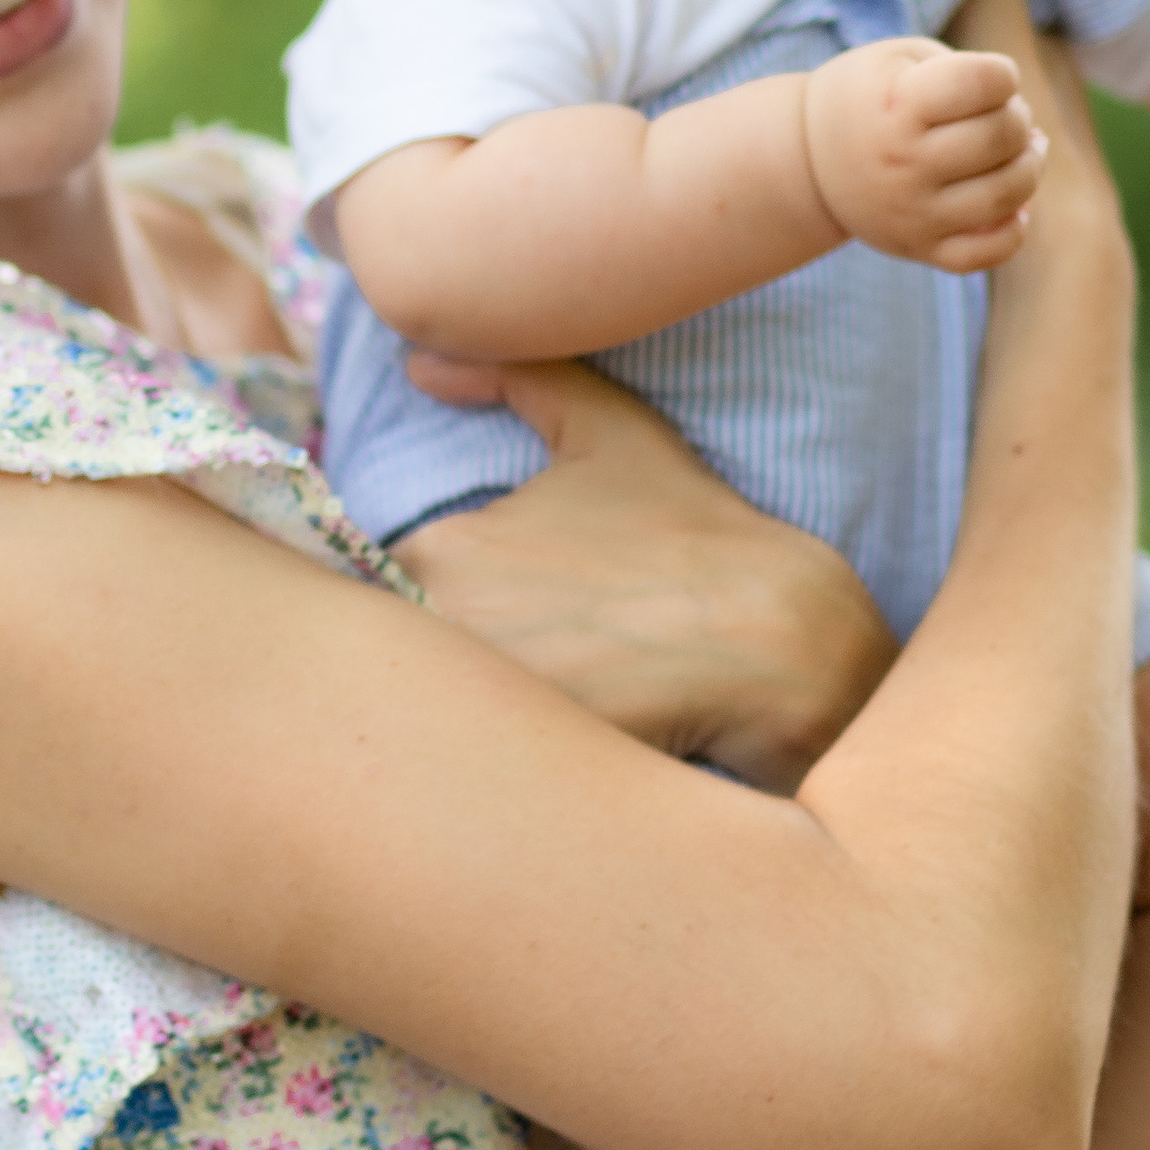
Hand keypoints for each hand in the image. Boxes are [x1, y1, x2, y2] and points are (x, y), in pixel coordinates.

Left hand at [392, 356, 894, 791]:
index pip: (363, 597)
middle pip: (390, 671)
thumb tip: (419, 364)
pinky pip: (470, 785)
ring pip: (421, 729)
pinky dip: (489, 782)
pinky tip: (541, 768)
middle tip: (513, 680)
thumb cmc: (698, 539)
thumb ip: (517, 376)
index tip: (470, 625)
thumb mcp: (612, 434)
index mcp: (434, 555)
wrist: (786, 648)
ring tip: (529, 725)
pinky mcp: (514, 783)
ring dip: (451, 730)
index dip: (409, 615)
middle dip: (424, 677)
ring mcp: (469, 719)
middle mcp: (434, 637)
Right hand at [800, 36, 1045, 273]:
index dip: (1003, 74)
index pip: (987, 82)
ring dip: (1029, 167)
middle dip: (1018, 119)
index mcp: (899, 105)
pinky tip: (1010, 205)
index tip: (988, 79)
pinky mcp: (918, 248)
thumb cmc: (870, 97)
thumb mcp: (901, 59)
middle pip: (1003, 136)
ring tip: (1021, 153)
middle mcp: (904, 162)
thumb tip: (1029, 131)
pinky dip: (1015, 228)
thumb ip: (966, 72)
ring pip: (1007, 195)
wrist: (806, 160)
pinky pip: (988, 253)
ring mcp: (911, 212)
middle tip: (1003, 115)